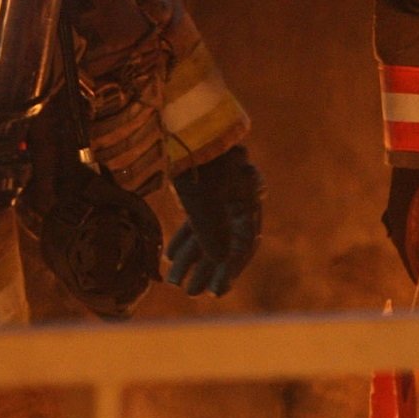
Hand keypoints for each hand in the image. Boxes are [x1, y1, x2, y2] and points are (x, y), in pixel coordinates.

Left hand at [164, 145, 261, 296]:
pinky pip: (198, 218)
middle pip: (226, 241)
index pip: (244, 243)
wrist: (181, 124)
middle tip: (191, 293)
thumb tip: (222, 261)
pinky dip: (186, 238)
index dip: (229, 270)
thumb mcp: (202, 202)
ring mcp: (221, 191)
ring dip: (192, 257)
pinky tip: (170, 257)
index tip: (215, 291)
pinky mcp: (203, 187)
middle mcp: (239, 196)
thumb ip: (213, 234)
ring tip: (174, 281)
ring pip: (209, 231)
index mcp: (248, 198)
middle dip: (206, 268)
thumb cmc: (196, 162)